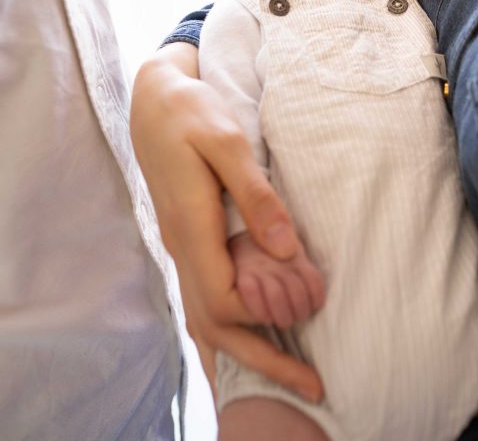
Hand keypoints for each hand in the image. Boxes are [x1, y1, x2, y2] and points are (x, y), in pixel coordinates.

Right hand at [130, 42, 323, 402]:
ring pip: (204, 318)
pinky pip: (203, 299)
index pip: (223, 300)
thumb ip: (256, 194)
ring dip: (245, 350)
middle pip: (214, 325)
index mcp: (191, 227)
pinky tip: (253, 334)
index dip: (263, 319)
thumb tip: (286, 248)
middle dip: (262, 360)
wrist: (154, 100)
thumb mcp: (227, 141)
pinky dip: (229, 327)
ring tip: (288, 374)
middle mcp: (181, 246)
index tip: (307, 317)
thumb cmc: (192, 113)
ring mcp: (179, 247)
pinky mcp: (186, 241)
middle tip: (311, 388)